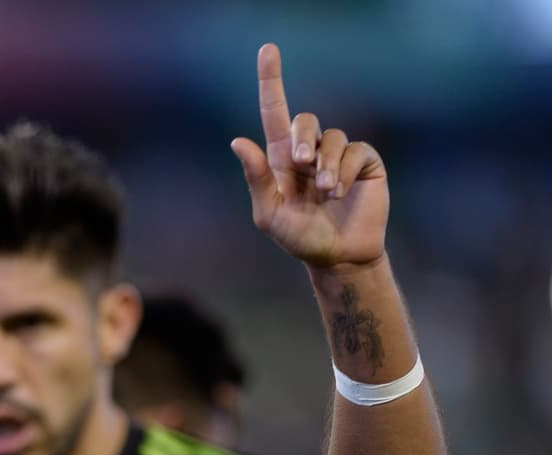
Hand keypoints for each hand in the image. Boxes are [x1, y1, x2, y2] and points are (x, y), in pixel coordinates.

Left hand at [231, 44, 387, 269]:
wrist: (337, 257)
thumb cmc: (299, 238)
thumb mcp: (269, 213)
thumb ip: (256, 177)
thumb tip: (237, 140)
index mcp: (281, 160)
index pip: (274, 113)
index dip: (271, 81)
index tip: (267, 49)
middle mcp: (309, 152)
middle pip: (304, 120)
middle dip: (302, 138)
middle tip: (301, 164)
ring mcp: (338, 155)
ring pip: (331, 137)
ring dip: (326, 165)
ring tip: (326, 192)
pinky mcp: (364, 162)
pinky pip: (355, 150)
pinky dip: (344, 171)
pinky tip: (340, 193)